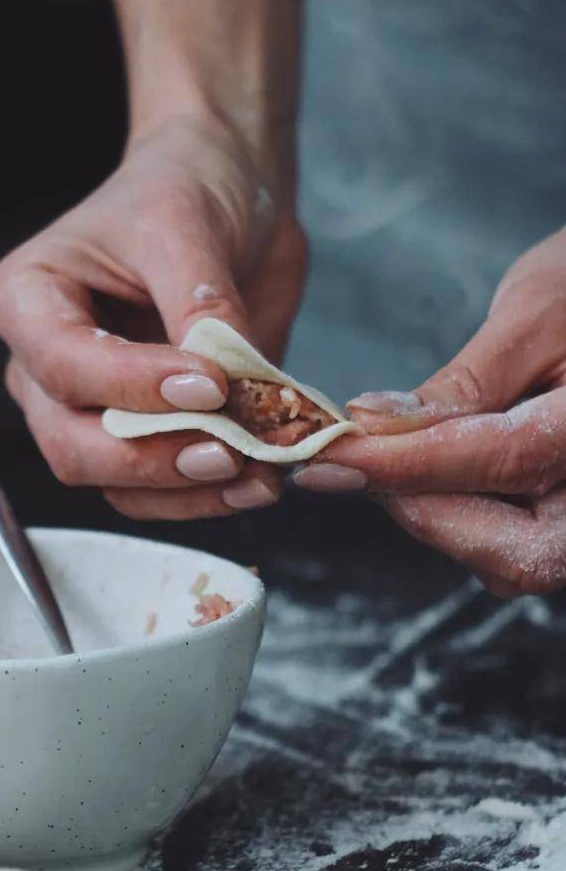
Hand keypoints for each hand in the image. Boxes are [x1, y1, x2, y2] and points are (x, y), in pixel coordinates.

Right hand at [0, 114, 307, 519]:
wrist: (228, 192)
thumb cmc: (187, 187)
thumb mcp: (190, 226)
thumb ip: (200, 307)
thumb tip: (223, 386)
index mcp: (27, 298)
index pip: (64, 365)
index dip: (133, 386)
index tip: (211, 383)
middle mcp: (42, 364)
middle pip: (71, 443)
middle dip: (151, 457)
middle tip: (229, 450)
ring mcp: (86, 408)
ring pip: (110, 483)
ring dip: (185, 491)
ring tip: (259, 475)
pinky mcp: (139, 435)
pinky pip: (154, 494)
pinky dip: (204, 498)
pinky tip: (258, 482)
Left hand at [294, 228, 565, 595]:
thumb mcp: (537, 312)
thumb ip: (467, 383)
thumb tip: (378, 426)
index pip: (504, 459)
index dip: (407, 466)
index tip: (333, 460)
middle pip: (518, 549)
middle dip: (427, 511)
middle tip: (359, 464)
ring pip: (514, 558)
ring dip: (441, 516)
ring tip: (396, 456)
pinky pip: (520, 547)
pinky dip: (467, 516)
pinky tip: (437, 467)